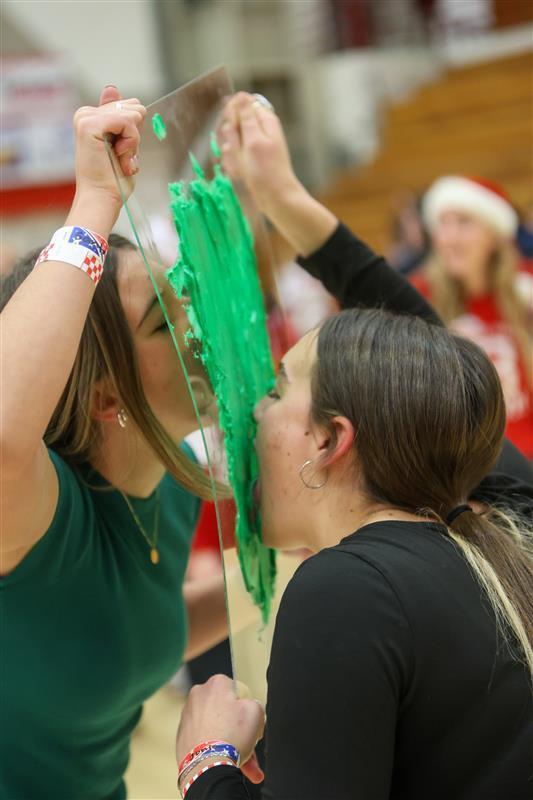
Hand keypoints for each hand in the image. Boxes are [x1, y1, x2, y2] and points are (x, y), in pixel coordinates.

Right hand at [71, 85, 145, 214]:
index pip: (129, 107)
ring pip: (132, 114)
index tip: (120, 153)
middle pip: (133, 108)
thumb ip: (120, 118)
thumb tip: (111, 87)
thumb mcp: (122, 143)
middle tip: (120, 157)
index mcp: (91, 116)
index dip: (134, 132)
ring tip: (119, 159)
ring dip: (133, 142)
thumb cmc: (113, 179)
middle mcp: (85, 113)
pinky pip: (127, 121)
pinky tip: (119, 156)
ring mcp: (86, 118)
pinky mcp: (90, 125)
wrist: (102, 197)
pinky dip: (130, 143)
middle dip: (135, 136)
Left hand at [176, 675, 264, 783]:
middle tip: (249, 743)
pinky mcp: (182, 735)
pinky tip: (226, 760)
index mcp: (216, 683)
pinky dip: (215, 748)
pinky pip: (204, 738)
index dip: (246, 707)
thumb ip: (255, 703)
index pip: (238, 690)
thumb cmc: (231, 736)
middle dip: (239, 728)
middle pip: (226, 710)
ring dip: (230, 741)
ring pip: (217, 727)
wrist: (207, 766)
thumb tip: (249, 708)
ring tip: (244, 761)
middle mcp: (198, 695)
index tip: (249, 721)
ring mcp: (188, 715)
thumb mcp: (257, 712)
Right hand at [218, 92, 301, 217]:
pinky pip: (233, 158)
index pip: (240, 103)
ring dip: (231, 155)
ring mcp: (252, 146)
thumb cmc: (266, 171)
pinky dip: (234, 166)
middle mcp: (258, 130)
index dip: (231, 115)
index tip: (231, 129)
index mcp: (264, 120)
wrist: (275, 198)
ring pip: (230, 143)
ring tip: (241, 167)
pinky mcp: (248, 160)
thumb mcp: (254, 140)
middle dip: (230, 138)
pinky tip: (241, 174)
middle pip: (232, 123)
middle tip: (238, 152)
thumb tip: (241, 95)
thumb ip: (246, 117)